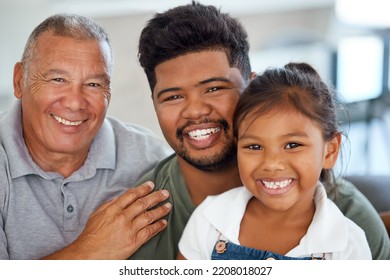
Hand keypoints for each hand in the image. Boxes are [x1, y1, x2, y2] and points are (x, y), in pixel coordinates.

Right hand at [43, 181, 170, 258]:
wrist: (88, 255)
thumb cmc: (91, 235)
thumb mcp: (97, 215)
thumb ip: (110, 204)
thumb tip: (121, 197)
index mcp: (113, 209)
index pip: (131, 195)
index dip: (143, 188)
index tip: (151, 185)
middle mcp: (122, 217)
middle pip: (143, 203)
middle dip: (156, 197)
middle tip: (165, 193)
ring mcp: (129, 230)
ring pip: (149, 216)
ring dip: (160, 210)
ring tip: (168, 206)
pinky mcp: (133, 242)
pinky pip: (149, 232)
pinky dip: (158, 226)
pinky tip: (164, 223)